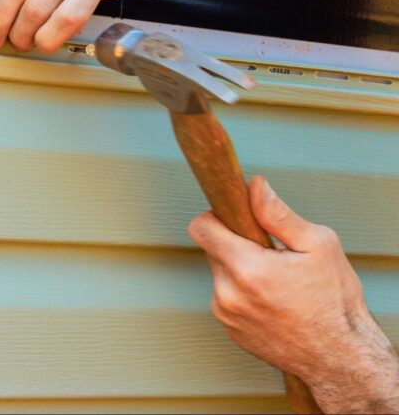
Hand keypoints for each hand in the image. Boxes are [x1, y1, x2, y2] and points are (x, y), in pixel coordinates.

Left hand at [189, 176, 398, 412]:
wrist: (341, 357)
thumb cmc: (335, 300)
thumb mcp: (319, 246)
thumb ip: (278, 214)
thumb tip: (254, 186)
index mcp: (248, 269)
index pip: (201, 228)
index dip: (215, 216)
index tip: (233, 217)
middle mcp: (229, 294)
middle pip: (213, 250)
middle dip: (236, 245)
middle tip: (270, 254)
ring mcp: (227, 315)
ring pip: (220, 275)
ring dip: (240, 271)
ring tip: (277, 282)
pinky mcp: (230, 330)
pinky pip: (227, 299)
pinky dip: (244, 295)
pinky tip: (273, 302)